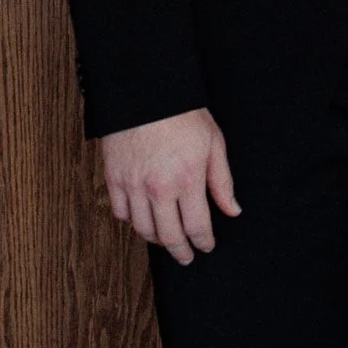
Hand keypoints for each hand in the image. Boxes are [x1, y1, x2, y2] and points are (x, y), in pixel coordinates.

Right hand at [100, 107, 239, 263]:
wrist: (145, 91)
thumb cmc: (182, 114)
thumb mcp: (214, 143)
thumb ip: (222, 181)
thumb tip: (233, 210)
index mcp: (187, 179)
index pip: (198, 226)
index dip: (204, 242)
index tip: (207, 246)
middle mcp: (159, 188)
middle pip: (169, 236)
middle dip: (181, 251)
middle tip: (187, 256)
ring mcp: (133, 185)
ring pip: (144, 229)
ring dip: (157, 239)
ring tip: (167, 239)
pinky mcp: (114, 179)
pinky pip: (121, 213)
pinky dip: (132, 221)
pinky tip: (143, 219)